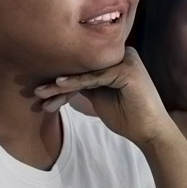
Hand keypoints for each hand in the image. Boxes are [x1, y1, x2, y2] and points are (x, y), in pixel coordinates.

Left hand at [30, 48, 175, 148]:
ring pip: (86, 72)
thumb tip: (59, 78)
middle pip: (83, 67)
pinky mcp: (127, 71)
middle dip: (58, 82)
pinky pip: (95, 77)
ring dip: (61, 84)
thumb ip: (85, 83)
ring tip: (41, 94)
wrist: (150, 132)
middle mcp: (123, 54)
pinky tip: (58, 85)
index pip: (83, 67)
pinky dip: (76, 82)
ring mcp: (126, 60)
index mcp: (117, 58)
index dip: (61, 81)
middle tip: (36, 92)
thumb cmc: (127, 116)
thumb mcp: (100, 96)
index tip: (40, 92)